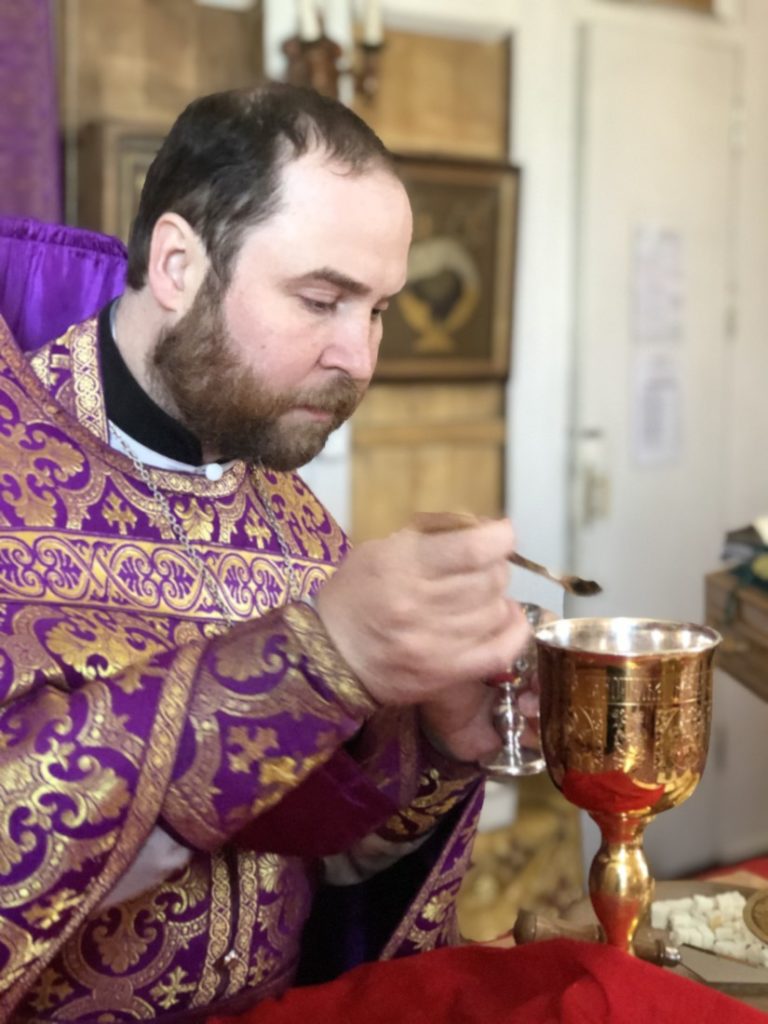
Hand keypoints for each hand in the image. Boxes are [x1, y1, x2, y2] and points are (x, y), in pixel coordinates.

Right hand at [314, 517, 531, 742]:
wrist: (328, 655)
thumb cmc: (355, 594)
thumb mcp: (380, 548)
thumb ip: (431, 536)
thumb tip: (483, 529)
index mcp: (402, 567)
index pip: (473, 550)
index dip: (499, 537)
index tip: (500, 534)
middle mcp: (420, 607)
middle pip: (490, 580)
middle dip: (494, 567)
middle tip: (479, 568)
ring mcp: (434, 645)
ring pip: (496, 612)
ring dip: (495, 599)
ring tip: (478, 596)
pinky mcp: (445, 675)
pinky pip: (500, 651)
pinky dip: (514, 631)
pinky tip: (506, 618)